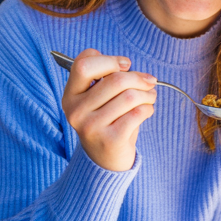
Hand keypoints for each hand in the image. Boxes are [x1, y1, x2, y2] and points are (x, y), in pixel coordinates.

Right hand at [61, 48, 156, 171]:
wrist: (105, 160)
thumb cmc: (105, 120)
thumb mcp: (95, 98)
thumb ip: (103, 77)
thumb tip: (125, 64)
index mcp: (70, 95)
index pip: (84, 65)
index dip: (109, 60)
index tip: (126, 65)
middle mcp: (76, 111)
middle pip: (115, 80)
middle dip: (138, 77)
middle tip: (149, 81)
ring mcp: (91, 127)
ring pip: (130, 96)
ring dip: (147, 94)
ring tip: (150, 96)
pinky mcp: (110, 139)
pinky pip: (137, 113)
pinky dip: (148, 108)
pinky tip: (147, 110)